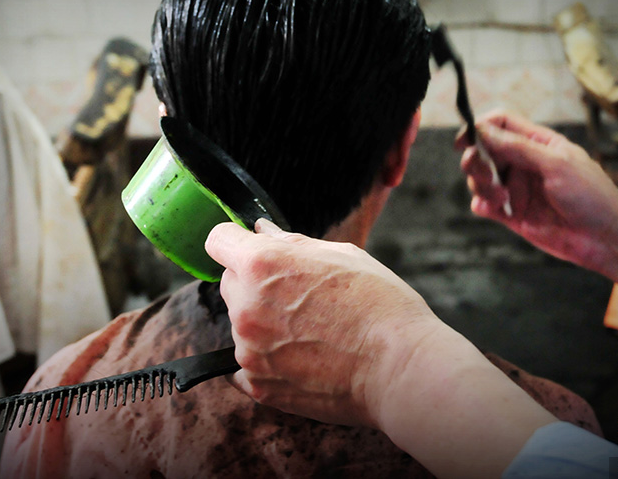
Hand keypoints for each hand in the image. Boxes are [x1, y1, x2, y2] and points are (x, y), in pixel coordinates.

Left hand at [205, 218, 557, 476]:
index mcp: (263, 263)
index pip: (217, 240)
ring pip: (241, 324)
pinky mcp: (256, 385)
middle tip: (299, 296)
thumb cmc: (380, 305)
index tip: (247, 250)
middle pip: (229, 283)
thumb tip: (261, 231)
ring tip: (312, 331)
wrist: (400, 368)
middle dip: (254, 283)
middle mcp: (246, 304)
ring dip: (263, 323)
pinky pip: (247, 363)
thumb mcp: (341, 255)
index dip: (233, 241)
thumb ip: (291, 243)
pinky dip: (268, 360)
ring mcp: (247, 349)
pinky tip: (304, 357)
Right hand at [456, 110, 617, 273]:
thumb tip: (483, 129)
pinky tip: (494, 209)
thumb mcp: (556, 164)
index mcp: (537, 143)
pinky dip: (482, 204)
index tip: (465, 140)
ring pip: (480, 177)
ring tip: (501, 197)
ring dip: (481, 184)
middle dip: (476, 159)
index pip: (500, 124)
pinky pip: (484, 204)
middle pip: (484, 150)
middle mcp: (524, 163)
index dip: (479, 128)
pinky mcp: (512, 214)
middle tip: (485, 173)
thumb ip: (518, 147)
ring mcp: (517, 189)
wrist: (605, 239)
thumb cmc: (591, 195)